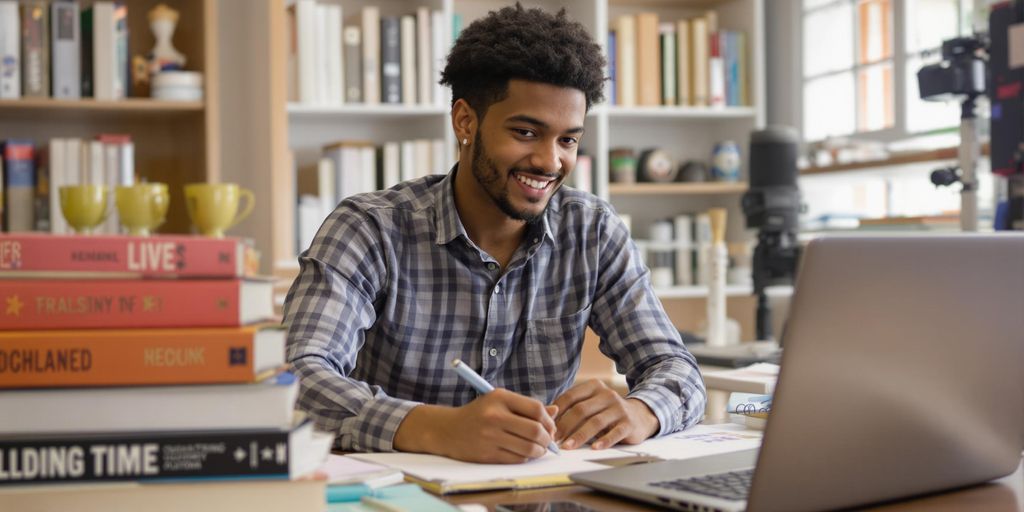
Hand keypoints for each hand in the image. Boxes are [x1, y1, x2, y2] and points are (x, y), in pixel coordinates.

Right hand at [395, 388, 557, 463]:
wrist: (447, 429)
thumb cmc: (479, 413)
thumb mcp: (499, 401)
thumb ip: (527, 406)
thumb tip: (555, 412)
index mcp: (500, 397)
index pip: (536, 409)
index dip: (549, 421)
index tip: (551, 427)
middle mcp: (495, 415)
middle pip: (535, 430)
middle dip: (547, 439)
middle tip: (548, 441)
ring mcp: (490, 436)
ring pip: (528, 448)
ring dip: (539, 451)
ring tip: (538, 449)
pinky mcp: (487, 454)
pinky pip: (516, 459)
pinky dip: (525, 458)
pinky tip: (524, 453)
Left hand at [552, 379, 659, 449]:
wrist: (640, 415)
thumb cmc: (607, 411)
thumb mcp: (591, 404)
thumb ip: (572, 407)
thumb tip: (547, 416)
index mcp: (593, 386)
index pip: (570, 397)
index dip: (557, 412)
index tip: (547, 426)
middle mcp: (607, 394)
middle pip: (581, 410)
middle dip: (565, 426)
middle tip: (554, 439)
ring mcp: (619, 408)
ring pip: (595, 422)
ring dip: (580, 435)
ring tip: (568, 446)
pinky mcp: (629, 423)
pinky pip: (615, 432)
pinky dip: (604, 441)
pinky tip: (595, 448)